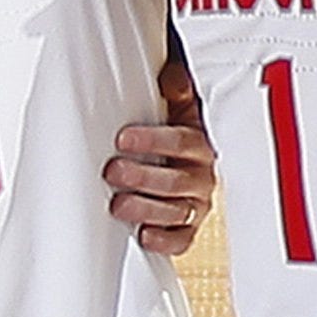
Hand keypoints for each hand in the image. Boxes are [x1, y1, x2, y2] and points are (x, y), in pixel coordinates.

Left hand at [105, 60, 214, 251]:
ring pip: (176, 211)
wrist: (195, 161)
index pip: (180, 141)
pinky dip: (164, 241)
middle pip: (175, 180)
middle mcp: (202, 176)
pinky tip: (144, 236)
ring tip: (119, 205)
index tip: (124, 138)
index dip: (153, 140)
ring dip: (146, 209)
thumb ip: (177, 90)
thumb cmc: (180, 132)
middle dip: (143, 176)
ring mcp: (196, 204)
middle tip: (113, 171)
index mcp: (200, 144)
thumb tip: (172, 76)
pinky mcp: (189, 227)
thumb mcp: (182, 106)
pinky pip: (182, 240)